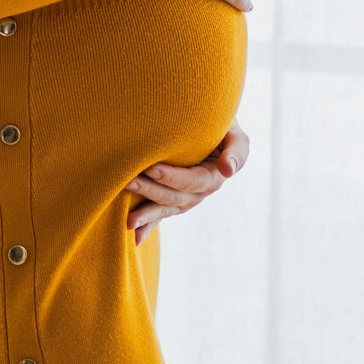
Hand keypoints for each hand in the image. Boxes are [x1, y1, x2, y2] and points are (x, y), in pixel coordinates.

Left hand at [125, 119, 249, 244]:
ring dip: (146, 215)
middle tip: (126, 182)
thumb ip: (236, 151)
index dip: (172, 176)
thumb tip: (227, 170)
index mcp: (213, 177)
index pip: (192, 181)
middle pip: (174, 197)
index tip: (150, 168)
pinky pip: (161, 214)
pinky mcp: (174, 200)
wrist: (207, 128)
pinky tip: (135, 237)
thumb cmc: (220, 127)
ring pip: (166, 209)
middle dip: (150, 191)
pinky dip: (149, 226)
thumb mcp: (235, 135)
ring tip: (127, 220)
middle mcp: (200, 192)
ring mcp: (186, 199)